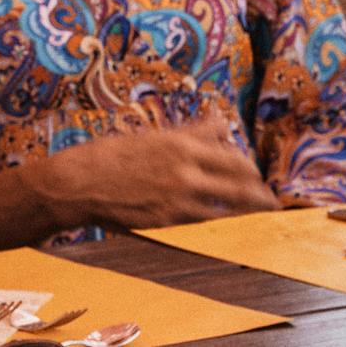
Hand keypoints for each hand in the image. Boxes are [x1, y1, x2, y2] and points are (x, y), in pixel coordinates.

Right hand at [44, 124, 279, 230]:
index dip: (251, 170)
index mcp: (179, 145)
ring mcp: (176, 199)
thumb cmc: (109, 155)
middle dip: (261, 196)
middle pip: (241, 186)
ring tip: (259, 217)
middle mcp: (183, 172)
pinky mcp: (168, 222)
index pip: (235, 158)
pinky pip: (205, 224)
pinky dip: (219, 223)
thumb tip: (222, 121)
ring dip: (248, 214)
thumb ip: (192, 132)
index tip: (254, 175)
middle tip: (269, 201)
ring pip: (229, 210)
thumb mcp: (152, 136)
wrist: (76, 183)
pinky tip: (224, 225)